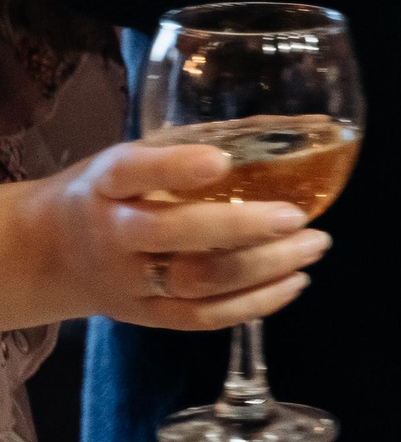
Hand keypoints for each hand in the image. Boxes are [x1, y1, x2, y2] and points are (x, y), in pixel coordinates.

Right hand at [0, 141, 329, 333]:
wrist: (46, 253)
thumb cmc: (112, 192)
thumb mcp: (135, 157)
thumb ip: (203, 142)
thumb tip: (307, 124)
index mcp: (107, 183)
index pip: (133, 171)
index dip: (174, 167)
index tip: (220, 161)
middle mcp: (113, 234)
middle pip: (173, 234)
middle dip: (240, 227)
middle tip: (295, 216)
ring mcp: (128, 282)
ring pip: (196, 282)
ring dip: (264, 267)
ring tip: (314, 245)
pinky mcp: (145, 316)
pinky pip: (201, 318)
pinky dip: (254, 304)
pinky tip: (294, 282)